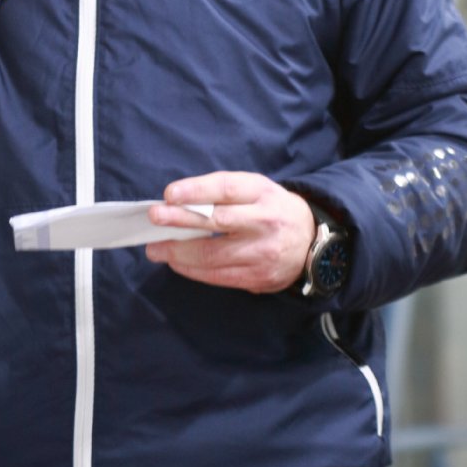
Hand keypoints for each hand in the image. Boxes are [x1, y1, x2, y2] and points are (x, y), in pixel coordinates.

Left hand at [146, 171, 316, 293]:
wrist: (311, 242)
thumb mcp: (255, 189)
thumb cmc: (272, 209)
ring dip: (178, 252)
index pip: (226, 188)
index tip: (169, 194)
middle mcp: (265, 222)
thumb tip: (177, 202)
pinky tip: (177, 262)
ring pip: (213, 255)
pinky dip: (192, 270)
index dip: (196, 190)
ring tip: (156, 248)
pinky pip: (218, 276)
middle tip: (155, 218)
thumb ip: (222, 193)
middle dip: (180, 220)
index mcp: (263, 193)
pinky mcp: (258, 278)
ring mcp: (262, 253)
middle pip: (217, 222)